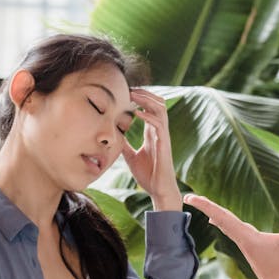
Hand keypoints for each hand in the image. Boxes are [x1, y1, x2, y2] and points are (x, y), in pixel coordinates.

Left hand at [122, 89, 181, 210]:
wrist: (158, 190)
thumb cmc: (148, 175)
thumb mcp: (131, 157)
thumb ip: (125, 145)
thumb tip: (114, 138)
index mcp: (153, 133)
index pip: (150, 108)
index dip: (140, 98)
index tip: (126, 93)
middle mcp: (159, 132)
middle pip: (158, 103)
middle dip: (145, 94)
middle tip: (129, 89)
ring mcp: (163, 136)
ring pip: (161, 109)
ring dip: (147, 100)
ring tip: (134, 96)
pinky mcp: (164, 144)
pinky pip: (159, 124)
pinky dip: (148, 116)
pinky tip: (137, 113)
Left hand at [183, 194, 278, 278]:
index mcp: (248, 238)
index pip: (224, 216)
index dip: (206, 205)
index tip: (189, 197)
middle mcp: (244, 242)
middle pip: (221, 219)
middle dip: (206, 206)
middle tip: (189, 196)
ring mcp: (248, 248)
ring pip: (228, 227)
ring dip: (217, 215)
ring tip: (205, 208)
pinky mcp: (254, 252)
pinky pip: (236, 232)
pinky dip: (228, 224)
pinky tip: (227, 224)